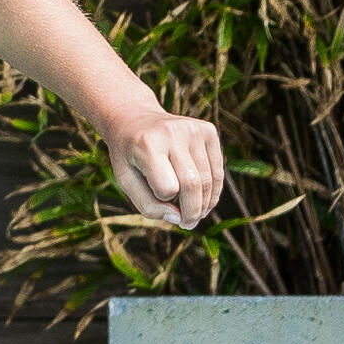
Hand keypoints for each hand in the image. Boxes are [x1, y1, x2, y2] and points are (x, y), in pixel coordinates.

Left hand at [100, 107, 225, 230]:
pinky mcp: (208, 130)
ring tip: (194, 214)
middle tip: (187, 224)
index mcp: (147, 143)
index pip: (167, 187)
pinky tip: (203, 200)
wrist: (135, 119)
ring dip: (204, 204)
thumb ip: (148, 206)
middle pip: (193, 185)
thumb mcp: (126, 181)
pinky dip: (213, 191)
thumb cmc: (129, 156)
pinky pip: (217, 170)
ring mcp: (193, 129)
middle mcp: (173, 132)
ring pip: (208, 180)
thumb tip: (178, 219)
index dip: (163, 199)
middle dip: (192, 211)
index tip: (158, 197)